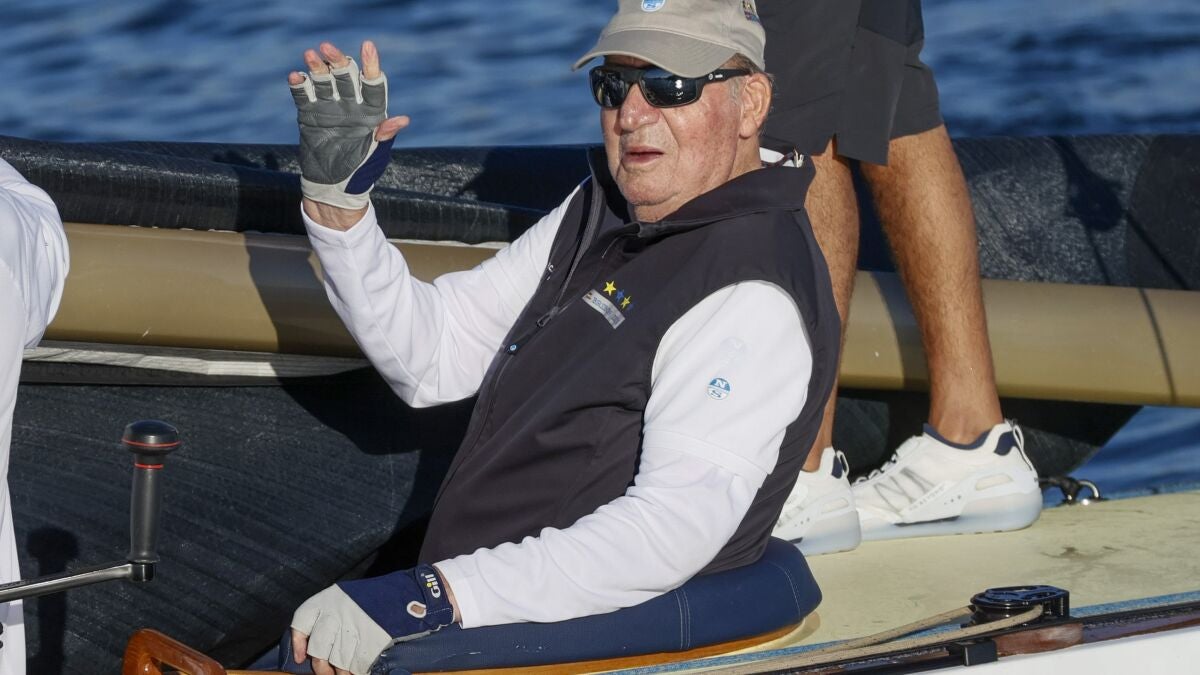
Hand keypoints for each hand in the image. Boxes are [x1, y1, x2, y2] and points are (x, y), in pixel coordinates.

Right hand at [288, 41, 409, 220]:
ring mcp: (329, 107)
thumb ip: (385, 135)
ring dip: (317, 67)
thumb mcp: (376, 154)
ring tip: (310, 55)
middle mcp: (350, 104)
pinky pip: (303, 95)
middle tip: (327, 47)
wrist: (334, 189)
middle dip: (337, 60)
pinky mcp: (309, 114)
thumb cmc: (362, 172)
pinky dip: (299, 85)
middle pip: (345, 75)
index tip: (368, 46)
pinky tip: (295, 76)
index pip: (373, 83)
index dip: (371, 64)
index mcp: (371, 112)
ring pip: (323, 80)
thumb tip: (403, 120)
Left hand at [290, 565, 455, 674]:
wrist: (414, 593)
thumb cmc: (380, 598)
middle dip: (321, 666)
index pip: (301, 621)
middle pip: (318, 648)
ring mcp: (354, 627)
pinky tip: (360, 670)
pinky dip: (357, 671)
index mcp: (330, 598)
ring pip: (337, 661)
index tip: (300, 656)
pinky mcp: (371, 641)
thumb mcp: (350, 599)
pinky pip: (356, 665)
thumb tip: (315, 646)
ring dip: (341, 672)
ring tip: (345, 673)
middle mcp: (338, 611)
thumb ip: (331, 617)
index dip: (297, 642)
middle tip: (326, 673)